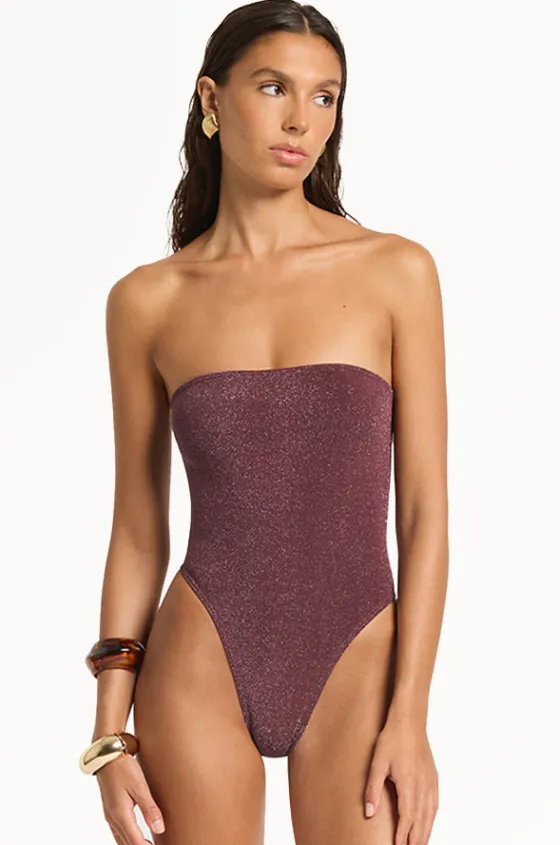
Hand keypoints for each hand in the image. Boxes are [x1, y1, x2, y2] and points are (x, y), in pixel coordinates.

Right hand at [96, 752, 165, 843]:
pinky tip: (135, 839)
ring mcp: (110, 816)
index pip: (135, 842)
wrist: (107, 756)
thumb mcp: (140, 786)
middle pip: (127, 844)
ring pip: (121, 841)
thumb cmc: (123, 768)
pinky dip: (127, 840)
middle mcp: (113, 819)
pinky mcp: (110, 811)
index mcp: (120, 815)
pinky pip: (118, 833)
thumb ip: (150, 809)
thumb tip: (159, 829)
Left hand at [363, 717, 438, 844]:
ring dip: (425, 831)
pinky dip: (432, 818)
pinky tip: (428, 823)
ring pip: (430, 814)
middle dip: (416, 839)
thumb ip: (372, 789)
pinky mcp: (433, 777)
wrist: (410, 720)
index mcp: (408, 783)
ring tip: (420, 844)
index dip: (402, 834)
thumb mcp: (377, 762)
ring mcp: (430, 782)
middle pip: (421, 820)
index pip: (406, 817)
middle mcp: (422, 786)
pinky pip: (435, 803)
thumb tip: (369, 812)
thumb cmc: (393, 739)